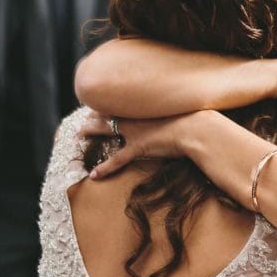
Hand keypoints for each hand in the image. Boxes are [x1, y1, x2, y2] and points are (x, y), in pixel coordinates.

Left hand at [79, 110, 194, 178]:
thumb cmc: (195, 119)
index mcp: (146, 105)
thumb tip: (180, 109)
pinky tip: (93, 175)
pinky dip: (104, 168)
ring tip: (78, 134)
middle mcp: (137, 116)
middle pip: (109, 112)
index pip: (121, 101)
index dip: (110, 103)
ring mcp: (135, 132)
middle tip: (84, 117)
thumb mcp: (184, 109)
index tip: (102, 103)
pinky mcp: (139, 147)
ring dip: (91, 131)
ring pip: (106, 129)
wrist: (198, 129)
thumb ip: (175, 109)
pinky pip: (117, 159)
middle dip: (95, 115)